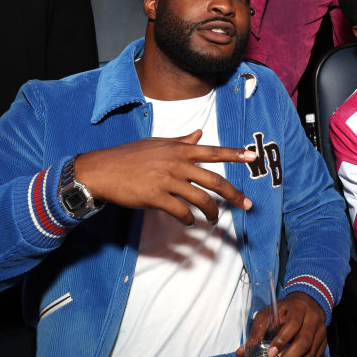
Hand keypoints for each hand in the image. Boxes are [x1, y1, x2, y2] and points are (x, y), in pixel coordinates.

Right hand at [74, 130, 256, 224]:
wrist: (103, 169)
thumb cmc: (130, 156)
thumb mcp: (158, 143)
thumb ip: (181, 141)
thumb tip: (199, 134)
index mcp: (179, 149)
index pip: (213, 151)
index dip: (234, 154)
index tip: (252, 157)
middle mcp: (177, 163)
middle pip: (214, 180)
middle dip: (234, 194)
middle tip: (247, 204)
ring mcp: (167, 180)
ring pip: (200, 199)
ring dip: (211, 212)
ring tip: (214, 220)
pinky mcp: (156, 196)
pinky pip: (180, 211)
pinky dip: (188, 219)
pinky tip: (189, 222)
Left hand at [236, 291, 326, 356]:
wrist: (308, 304)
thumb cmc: (285, 310)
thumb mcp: (269, 313)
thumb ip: (256, 331)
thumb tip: (241, 352)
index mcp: (299, 309)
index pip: (293, 324)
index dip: (282, 340)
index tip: (269, 354)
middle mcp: (313, 321)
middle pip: (304, 343)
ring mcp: (320, 334)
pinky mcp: (323, 345)